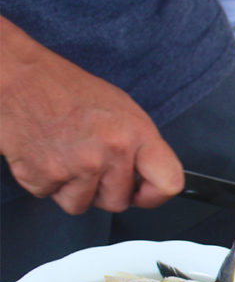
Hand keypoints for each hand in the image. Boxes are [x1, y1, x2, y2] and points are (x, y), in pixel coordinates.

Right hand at [0, 18, 183, 214]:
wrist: (18, 77)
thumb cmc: (67, 90)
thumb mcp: (121, 110)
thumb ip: (139, 147)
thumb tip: (148, 179)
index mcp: (136, 133)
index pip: (168, 182)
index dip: (154, 195)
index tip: (142, 194)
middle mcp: (110, 151)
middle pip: (117, 202)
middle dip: (103, 190)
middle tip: (88, 162)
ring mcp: (76, 166)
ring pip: (81, 205)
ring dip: (71, 188)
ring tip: (64, 155)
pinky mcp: (42, 175)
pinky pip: (49, 196)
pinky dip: (44, 180)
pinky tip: (44, 154)